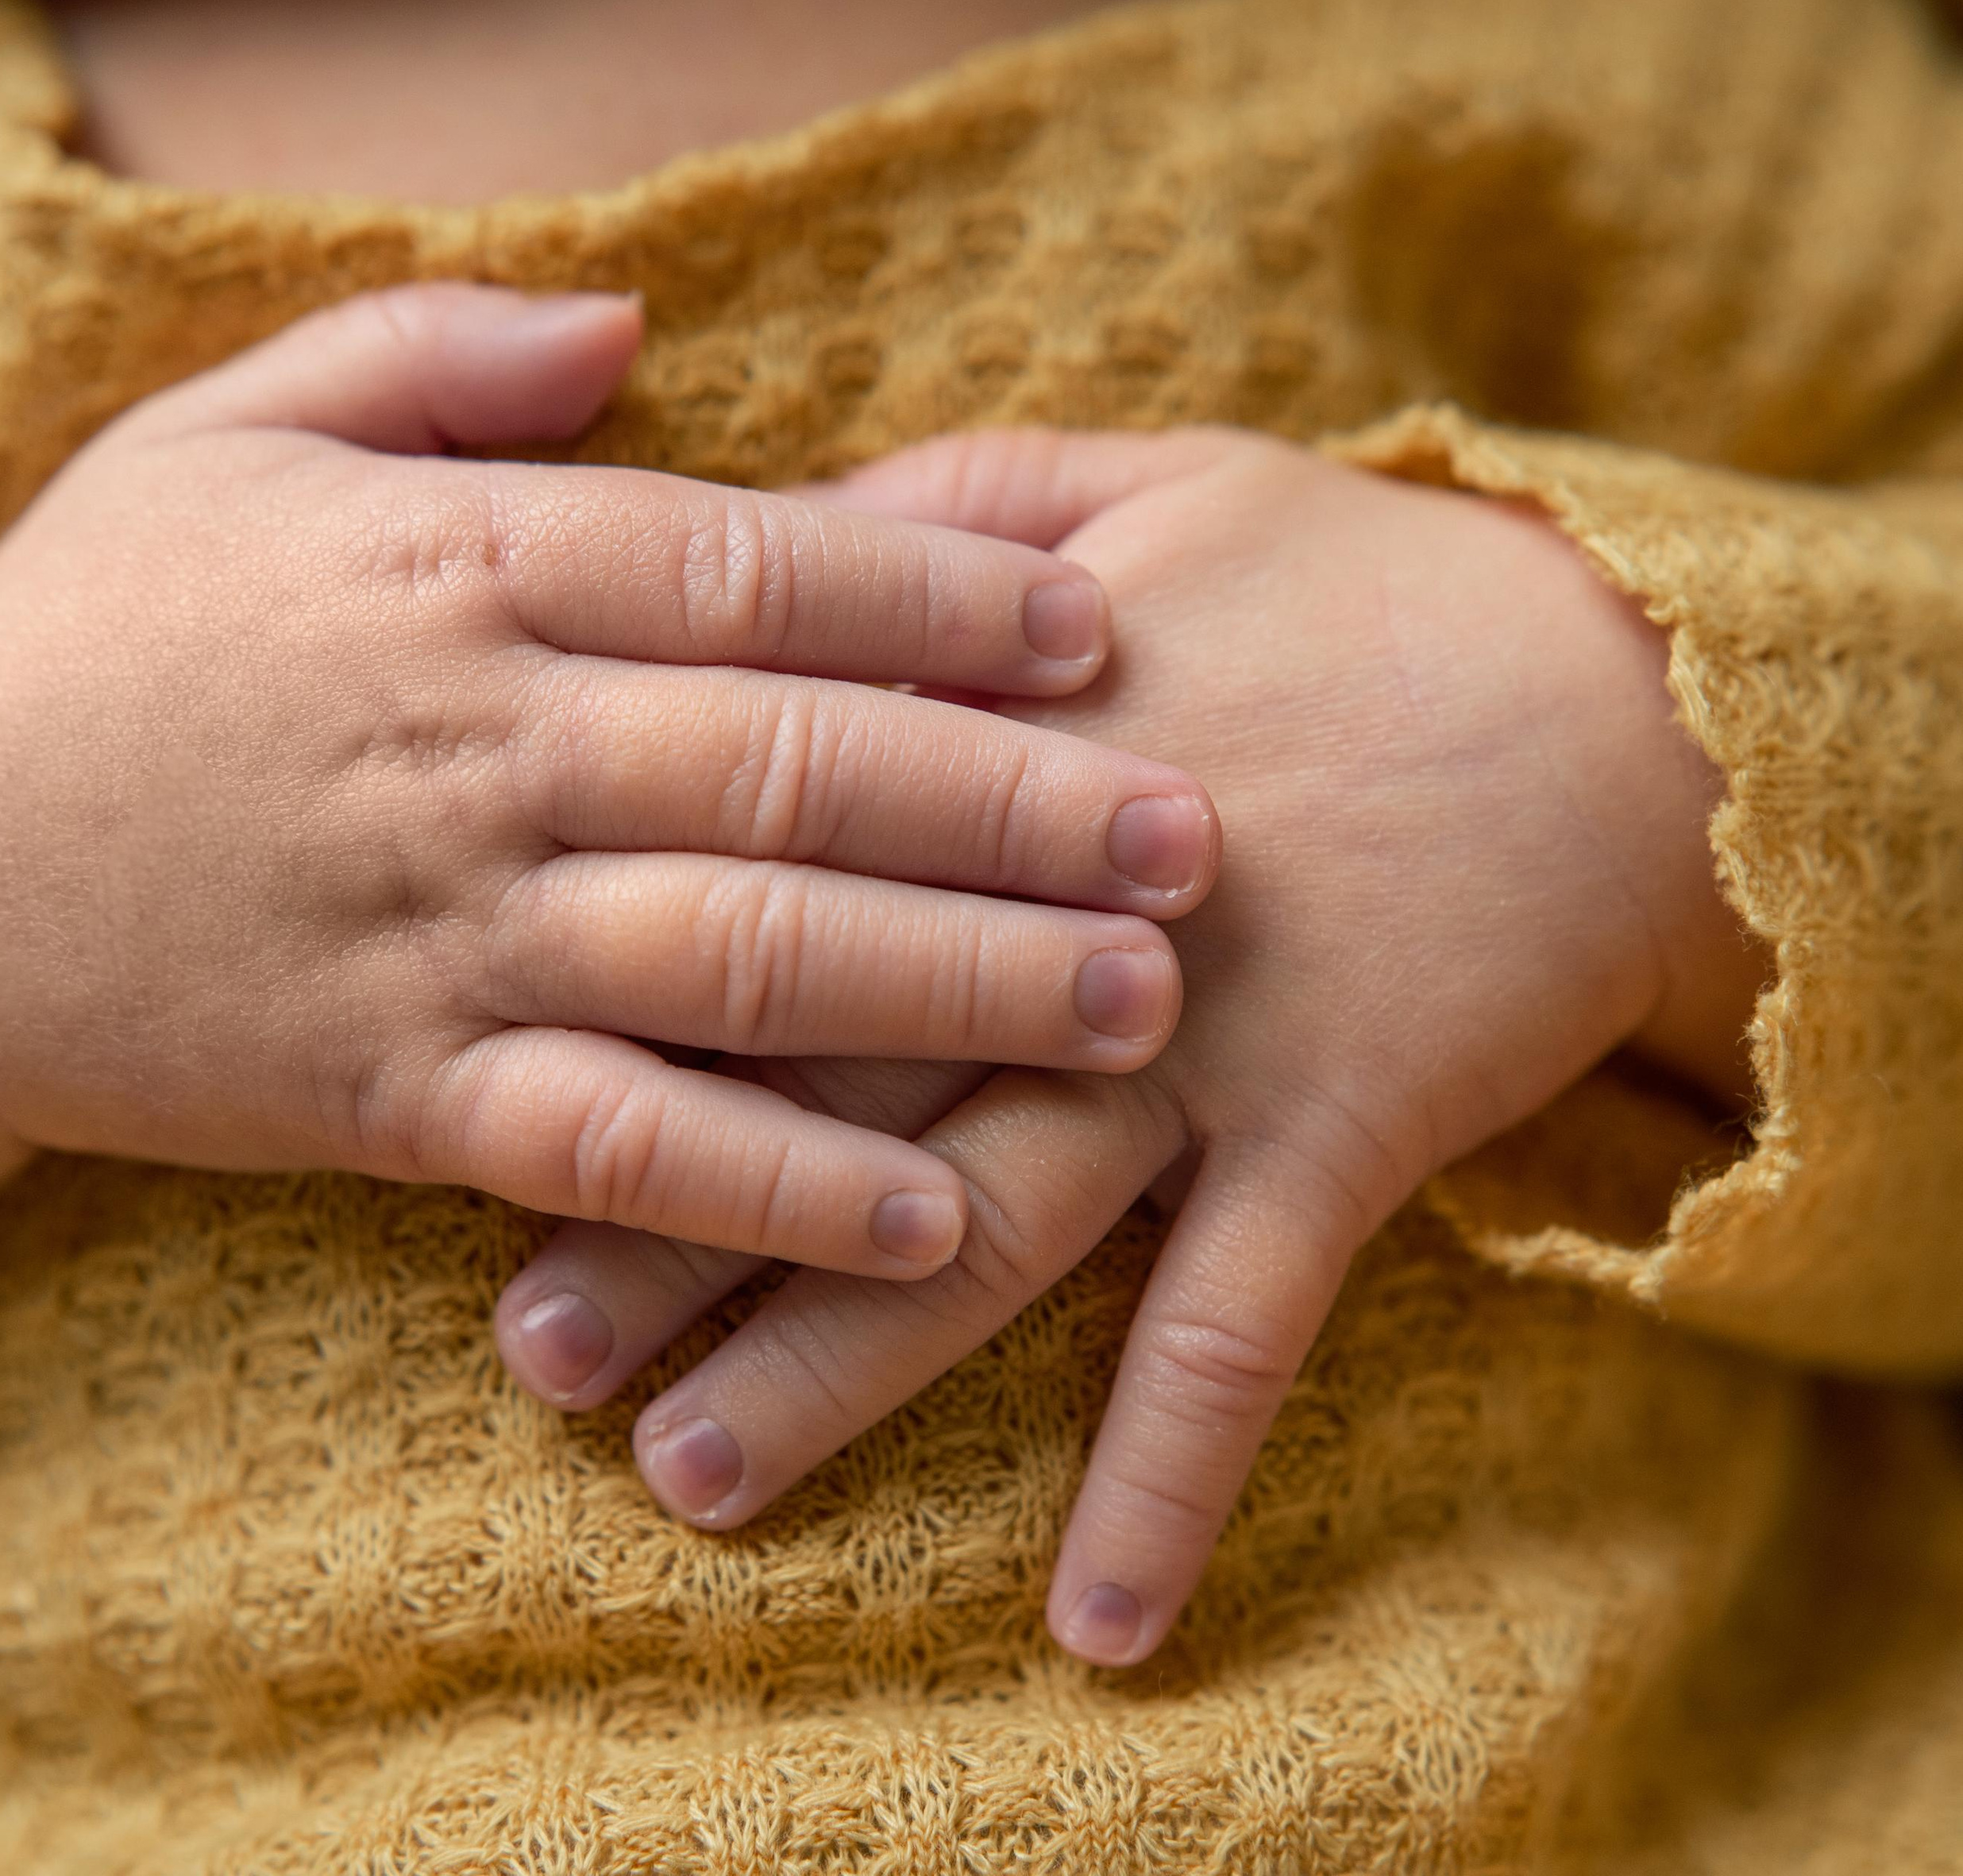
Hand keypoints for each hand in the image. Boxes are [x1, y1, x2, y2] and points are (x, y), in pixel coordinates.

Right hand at [0, 293, 1221, 1268]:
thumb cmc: (107, 638)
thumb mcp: (234, 438)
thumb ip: (437, 361)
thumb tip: (631, 328)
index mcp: (467, 572)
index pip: (753, 569)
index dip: (942, 598)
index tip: (1104, 628)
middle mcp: (486, 748)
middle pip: (798, 770)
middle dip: (1016, 808)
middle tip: (1198, 838)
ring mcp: (450, 931)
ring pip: (747, 960)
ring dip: (957, 991)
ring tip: (1136, 1012)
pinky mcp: (404, 1097)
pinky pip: (622, 1149)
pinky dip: (781, 1190)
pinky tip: (937, 1221)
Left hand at [496, 426, 1764, 1663]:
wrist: (1622, 685)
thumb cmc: (1358, 578)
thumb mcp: (1137, 485)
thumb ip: (934, 516)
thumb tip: (759, 539)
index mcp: (996, 740)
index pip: (767, 863)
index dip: (620, 974)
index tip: (484, 1074)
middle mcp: (1069, 910)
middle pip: (833, 1078)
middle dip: (669, 1211)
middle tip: (525, 1343)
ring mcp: (1206, 1035)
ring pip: (986, 1224)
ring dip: (838, 1362)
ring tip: (689, 1472)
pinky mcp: (1336, 1130)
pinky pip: (1241, 1329)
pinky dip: (1171, 1475)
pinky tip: (1098, 1622)